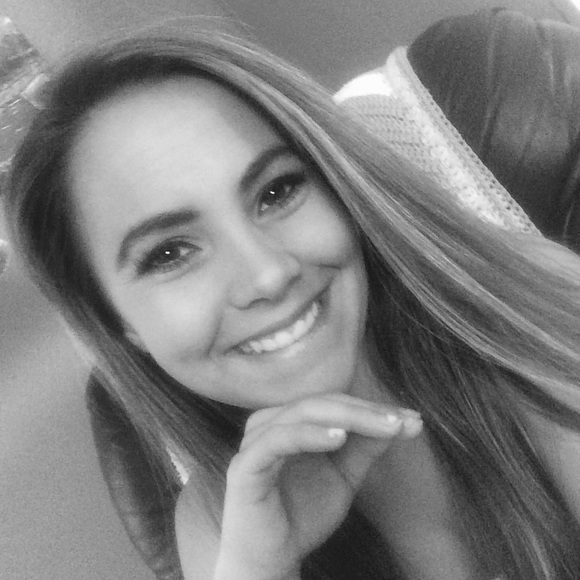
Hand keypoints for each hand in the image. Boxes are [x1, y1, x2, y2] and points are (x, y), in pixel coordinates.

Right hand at [214, 393, 422, 579]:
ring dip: (346, 417)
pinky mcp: (244, 466)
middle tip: (401, 421)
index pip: (333, 402)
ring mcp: (254, 442)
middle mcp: (268, 423)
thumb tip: (405, 422)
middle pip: (321, 403)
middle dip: (365, 411)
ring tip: (382, 427)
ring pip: (302, 414)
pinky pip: (278, 440)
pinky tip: (340, 438)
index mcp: (288, 421)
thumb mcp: (344, 477)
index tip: (410, 418)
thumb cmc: (302, 515)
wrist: (270, 562)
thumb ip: (366, 447)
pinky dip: (310, 435)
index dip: (371, 408)